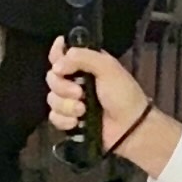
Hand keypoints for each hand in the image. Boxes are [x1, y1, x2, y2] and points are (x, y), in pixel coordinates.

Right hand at [47, 38, 176, 174]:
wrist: (129, 127)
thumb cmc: (122, 94)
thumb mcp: (107, 67)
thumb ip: (82, 57)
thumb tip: (56, 66)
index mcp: (85, 64)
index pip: (60, 54)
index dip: (56, 56)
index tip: (60, 65)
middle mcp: (75, 80)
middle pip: (52, 78)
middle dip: (63, 86)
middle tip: (80, 93)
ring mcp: (71, 101)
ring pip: (52, 99)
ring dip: (67, 105)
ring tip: (83, 110)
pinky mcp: (69, 120)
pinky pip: (54, 117)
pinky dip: (64, 120)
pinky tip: (77, 122)